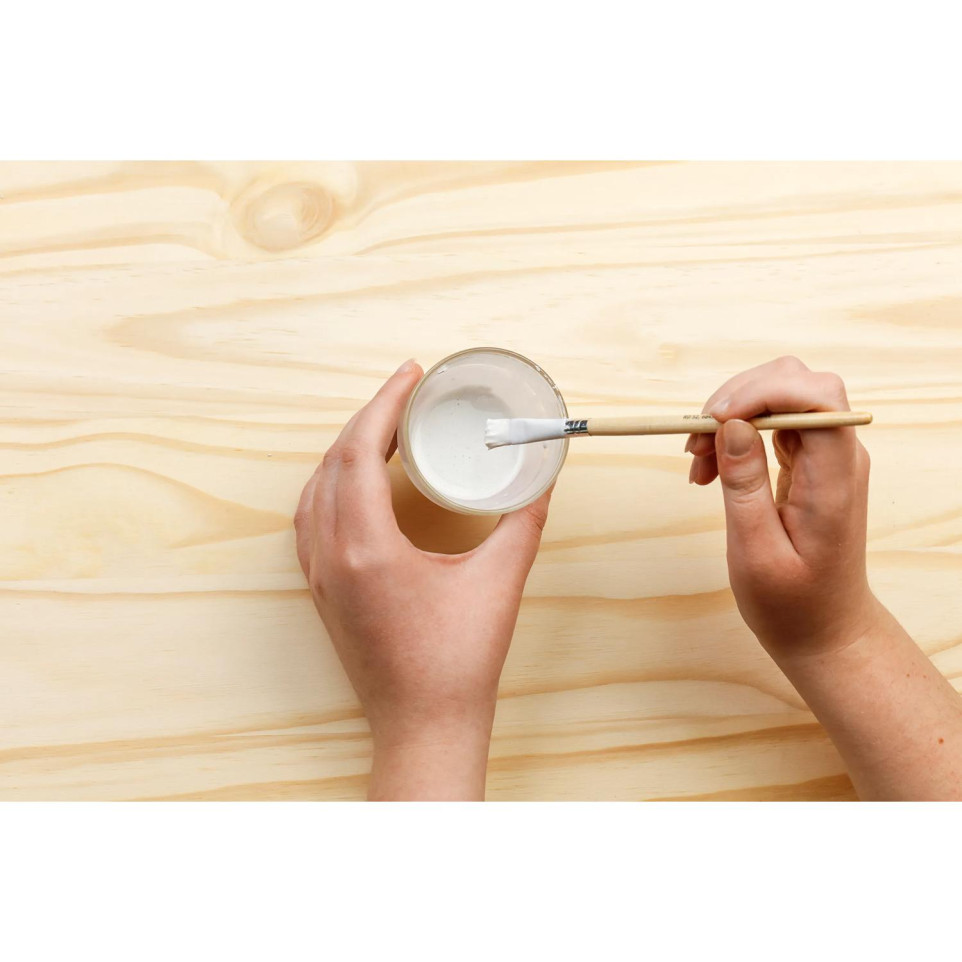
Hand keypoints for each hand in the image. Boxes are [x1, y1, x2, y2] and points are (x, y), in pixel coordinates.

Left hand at [294, 360, 551, 798]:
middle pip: (333, 462)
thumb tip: (542, 475)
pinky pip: (311, 518)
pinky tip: (356, 481)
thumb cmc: (459, 660)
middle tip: (405, 392)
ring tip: (383, 427)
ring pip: (315, 489)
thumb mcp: (500, 581)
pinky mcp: (321, 591)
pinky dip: (331, 484)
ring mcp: (319, 575)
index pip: (358, 452)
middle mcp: (330, 557)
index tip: (410, 374)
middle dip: (368, 417)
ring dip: (345, 449)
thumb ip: (524, 521)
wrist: (423, 724)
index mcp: (366, 548)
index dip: (384, 404)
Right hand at [686, 356, 880, 658]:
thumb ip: (745, 484)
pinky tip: (710, 467)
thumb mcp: (757, 551)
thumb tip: (731, 425)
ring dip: (730, 417)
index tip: (714, 418)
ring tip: (696, 463)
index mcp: (835, 477)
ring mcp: (824, 456)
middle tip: (695, 443)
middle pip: (796, 383)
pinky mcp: (808, 463)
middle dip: (738, 399)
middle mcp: (838, 455)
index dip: (762, 390)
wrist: (824, 630)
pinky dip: (734, 434)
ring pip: (778, 398)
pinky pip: (770, 424)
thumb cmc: (792, 604)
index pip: (816, 397)